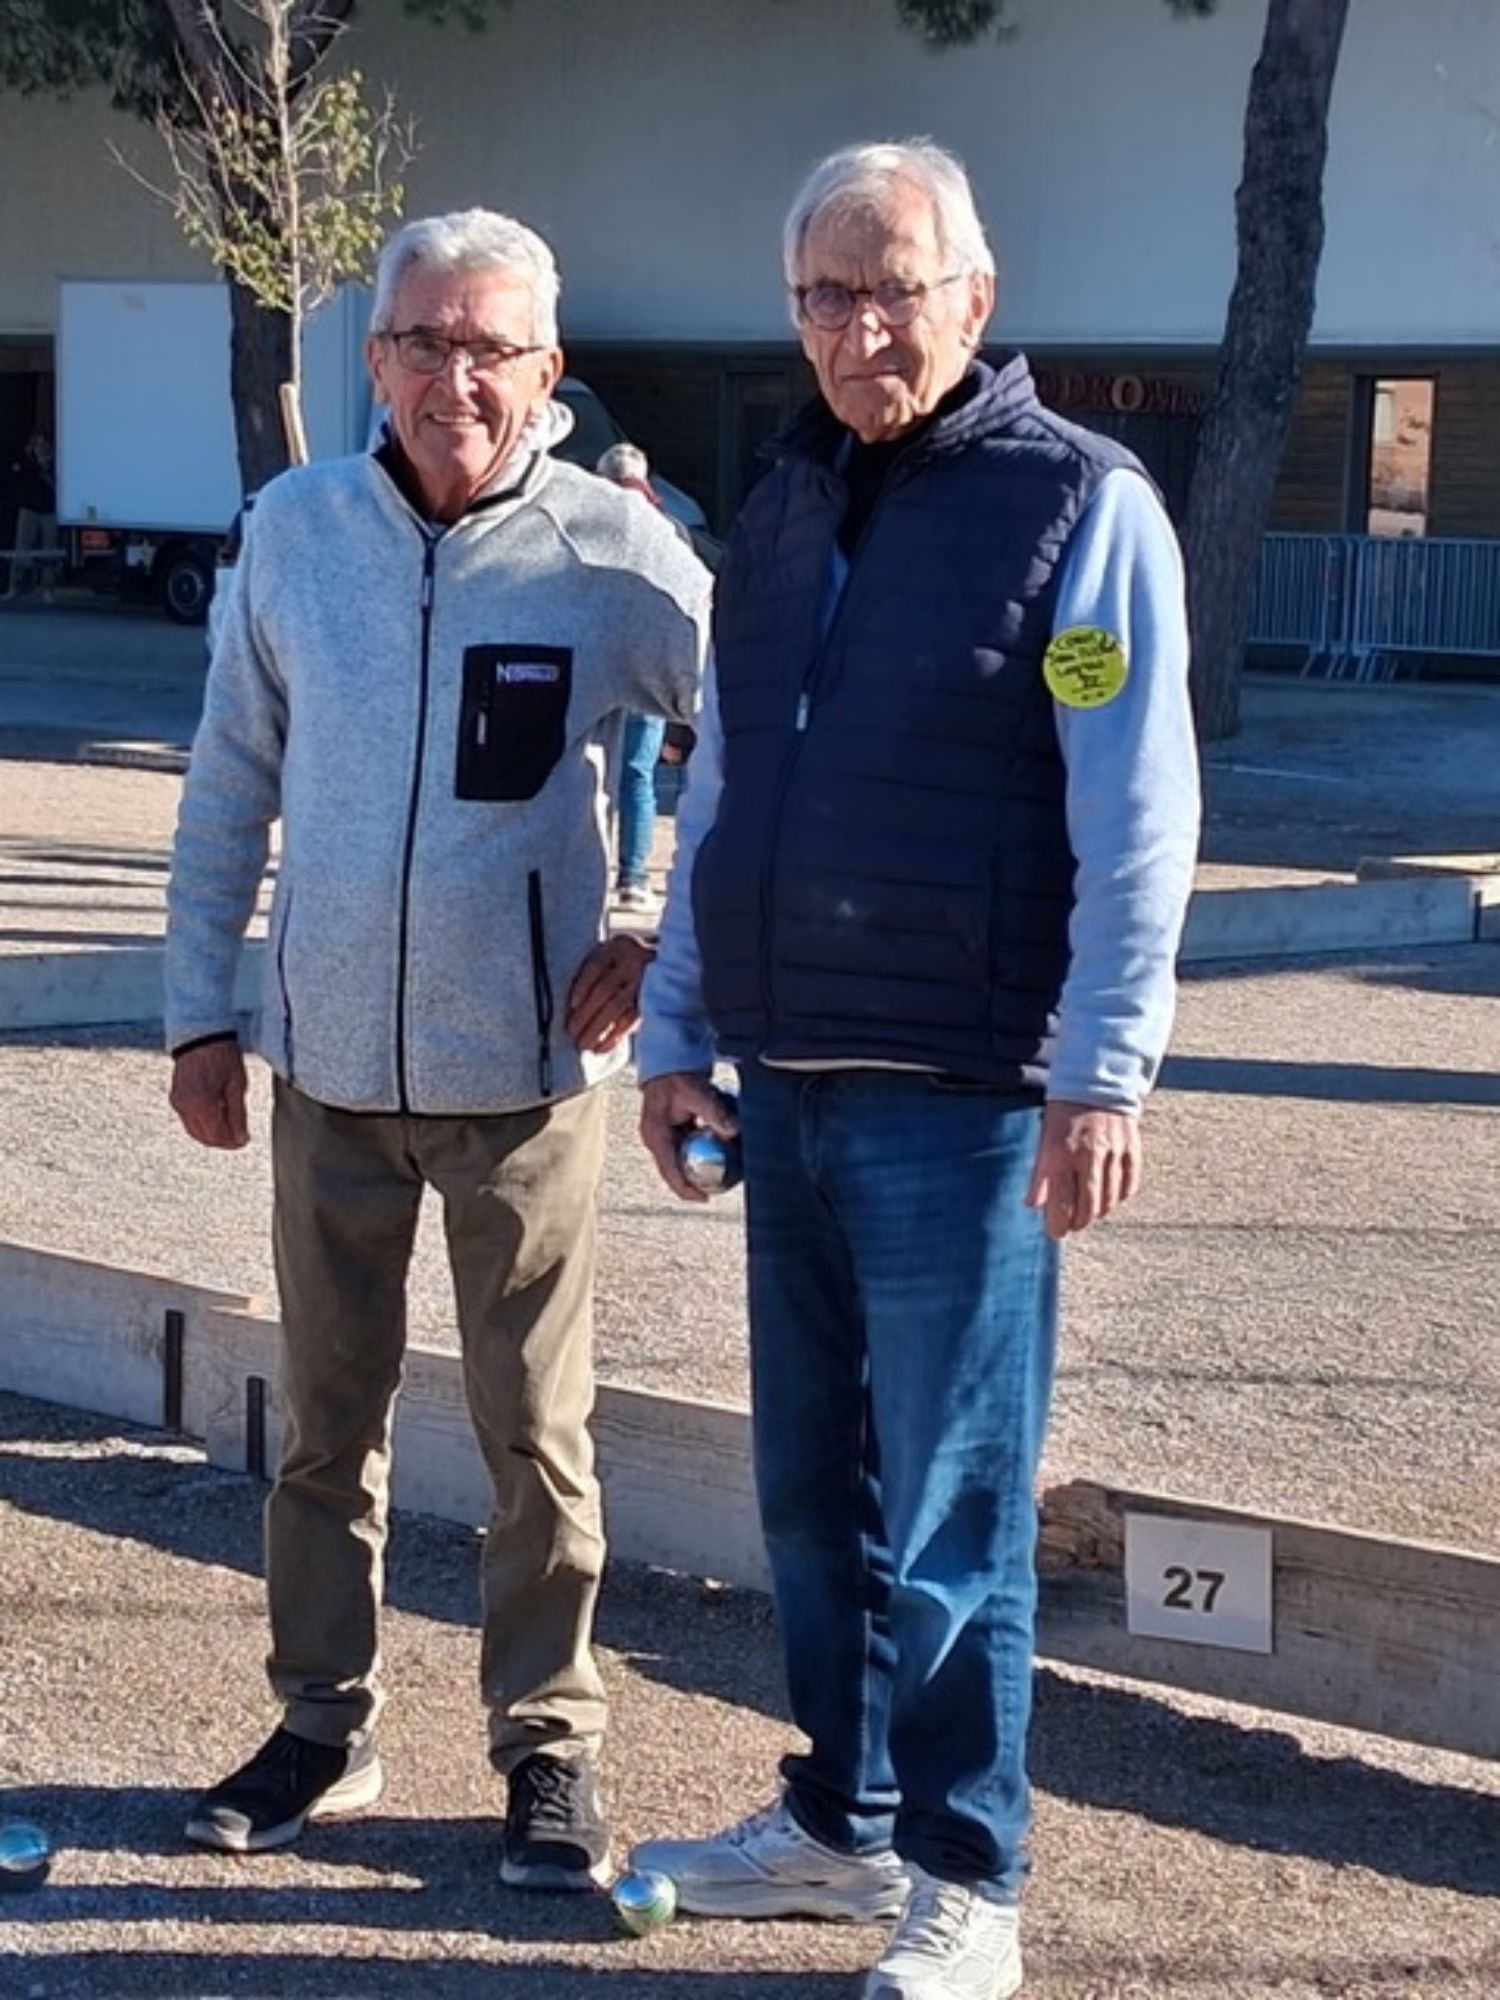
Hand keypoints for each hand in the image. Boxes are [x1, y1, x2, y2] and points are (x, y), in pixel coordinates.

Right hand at [170, 1040, 249, 1149]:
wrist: (202, 1035)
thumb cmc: (222, 1055)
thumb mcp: (237, 1085)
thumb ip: (237, 1115)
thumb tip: (241, 1139)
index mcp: (202, 1104)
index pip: (217, 1136)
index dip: (232, 1142)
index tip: (244, 1140)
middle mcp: (185, 1106)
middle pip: (203, 1136)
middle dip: (222, 1140)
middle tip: (238, 1137)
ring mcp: (178, 1102)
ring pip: (194, 1130)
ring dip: (211, 1133)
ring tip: (229, 1126)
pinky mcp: (175, 1097)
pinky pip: (188, 1118)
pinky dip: (202, 1122)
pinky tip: (216, 1115)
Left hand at [566, 934, 654, 1052]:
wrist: (667, 963)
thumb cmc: (624, 964)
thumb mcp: (611, 956)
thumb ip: (594, 972)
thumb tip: (570, 1006)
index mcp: (618, 947)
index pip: (596, 966)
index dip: (582, 986)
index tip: (572, 1004)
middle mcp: (633, 961)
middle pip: (605, 988)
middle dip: (586, 1013)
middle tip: (571, 1032)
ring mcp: (645, 981)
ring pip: (617, 1007)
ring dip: (597, 1028)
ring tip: (583, 1044)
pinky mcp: (652, 1002)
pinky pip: (632, 1021)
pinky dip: (615, 1036)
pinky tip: (602, 1047)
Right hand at [640, 1071, 738, 1203]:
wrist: (666, 1064)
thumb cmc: (675, 1077)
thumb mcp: (697, 1093)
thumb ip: (715, 1112)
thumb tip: (732, 1131)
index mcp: (656, 1135)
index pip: (669, 1170)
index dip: (686, 1188)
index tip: (703, 1197)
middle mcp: (656, 1140)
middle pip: (674, 1172)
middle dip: (693, 1184)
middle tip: (716, 1190)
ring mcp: (662, 1138)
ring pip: (679, 1163)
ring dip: (696, 1170)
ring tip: (718, 1178)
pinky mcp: (671, 1134)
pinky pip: (684, 1152)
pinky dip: (698, 1156)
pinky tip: (715, 1155)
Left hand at [1025, 1099, 1140, 1239]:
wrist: (1096, 1082)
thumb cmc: (1065, 1113)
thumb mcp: (1044, 1140)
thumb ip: (1040, 1175)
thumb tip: (1033, 1205)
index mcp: (1062, 1153)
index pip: (1062, 1202)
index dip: (1058, 1224)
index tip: (1055, 1231)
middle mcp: (1089, 1155)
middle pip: (1088, 1208)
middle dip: (1079, 1222)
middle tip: (1072, 1223)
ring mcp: (1114, 1153)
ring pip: (1110, 1201)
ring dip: (1098, 1212)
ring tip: (1088, 1210)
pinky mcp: (1132, 1149)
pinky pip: (1129, 1186)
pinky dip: (1119, 1197)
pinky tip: (1109, 1195)